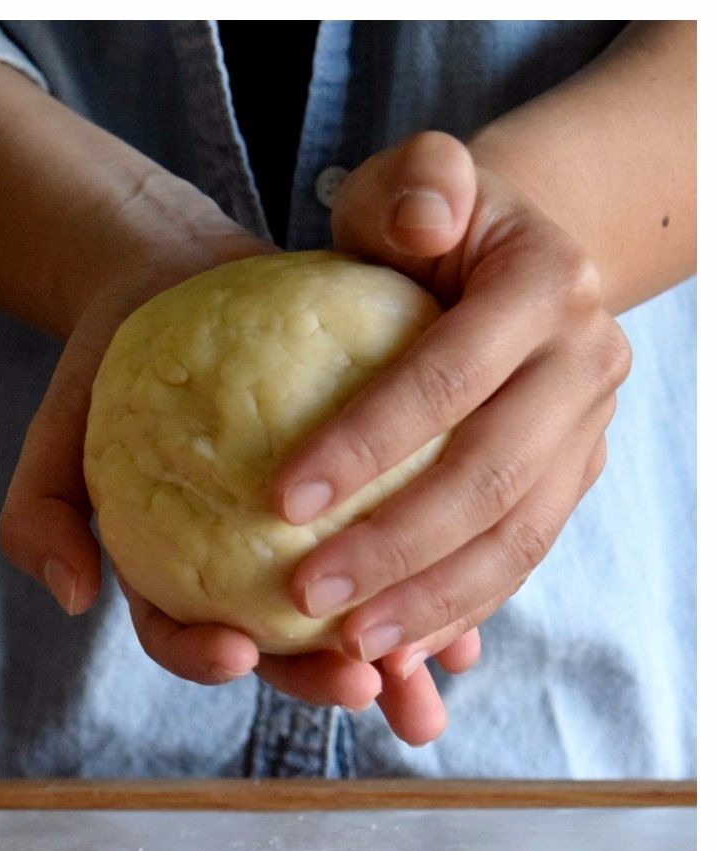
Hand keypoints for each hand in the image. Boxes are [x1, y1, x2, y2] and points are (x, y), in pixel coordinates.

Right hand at [0, 206, 448, 737]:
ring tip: (432, 674)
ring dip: (395, 656)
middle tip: (359, 684)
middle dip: (321, 681)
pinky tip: (478, 604)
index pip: (175, 632)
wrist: (176, 283)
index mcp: (165, 578)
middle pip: (277, 650)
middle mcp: (236, 577)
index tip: (236, 650)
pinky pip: (406, 547)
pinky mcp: (364, 499)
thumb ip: (39, 516)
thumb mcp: (55, 429)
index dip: (201, 654)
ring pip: (350, 617)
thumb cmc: (108, 361)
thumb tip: (73, 595)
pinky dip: (440, 578)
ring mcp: (300, 548)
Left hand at [275, 131, 629, 696]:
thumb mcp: (408, 183)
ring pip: (516, 536)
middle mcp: (584, 362)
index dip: (367, 445)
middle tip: (304, 596)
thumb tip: (424, 220)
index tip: (277, 503)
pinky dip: (459, 611)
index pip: (447, 378)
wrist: (496, 257)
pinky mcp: (572, 481)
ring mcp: (588, 430)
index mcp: (544, 286)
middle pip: (489, 476)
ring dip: (433, 602)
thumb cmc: (418, 225)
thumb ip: (413, 184)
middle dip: (396, 547)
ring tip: (351, 650)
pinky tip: (395, 652)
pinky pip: (517, 559)